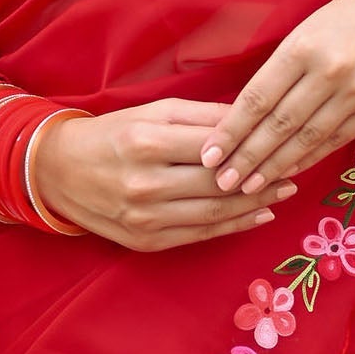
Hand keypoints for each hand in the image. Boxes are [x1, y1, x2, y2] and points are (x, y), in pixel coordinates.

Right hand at [33, 98, 298, 252]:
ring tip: (283, 192)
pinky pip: (199, 234)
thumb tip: (251, 120)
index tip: (284, 142)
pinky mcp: (144, 241)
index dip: (253, 146)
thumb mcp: (153, 112)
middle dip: (262, 178)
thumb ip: (202, 117)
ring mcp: (144, 217)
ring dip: (255, 205)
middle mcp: (144, 183)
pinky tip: (257, 215)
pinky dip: (233, 226)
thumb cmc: (113, 134)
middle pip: (219, 184)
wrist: (60, 172)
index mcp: (146, 143)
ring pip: (213, 213)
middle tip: (294, 170)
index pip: (214, 147)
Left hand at [199, 0, 354, 194]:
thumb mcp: (310, 27)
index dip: (231, 131)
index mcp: (303, 46)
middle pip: (279, 124)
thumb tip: (245, 110)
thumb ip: (282, 65)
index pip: (258, 98)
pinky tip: (287, 171)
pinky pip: (336, 140)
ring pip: (307, 139)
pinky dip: (308, 158)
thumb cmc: (352, 16)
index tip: (210, 154)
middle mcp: (330, 71)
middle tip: (221, 181)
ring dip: (275, 166)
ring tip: (249, 185)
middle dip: (247, 157)